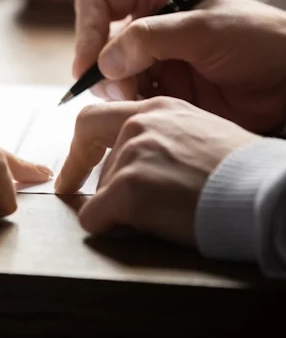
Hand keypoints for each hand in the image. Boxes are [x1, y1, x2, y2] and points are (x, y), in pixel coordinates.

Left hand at [55, 97, 257, 244]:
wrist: (264, 193)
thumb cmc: (239, 170)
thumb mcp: (197, 133)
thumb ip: (161, 136)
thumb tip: (136, 158)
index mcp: (156, 109)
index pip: (94, 119)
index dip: (79, 148)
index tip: (73, 169)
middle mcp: (139, 126)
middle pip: (96, 159)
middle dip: (99, 182)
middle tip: (106, 203)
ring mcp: (132, 156)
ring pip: (101, 190)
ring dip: (120, 207)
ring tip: (161, 213)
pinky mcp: (130, 189)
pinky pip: (95, 215)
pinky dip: (107, 225)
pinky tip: (134, 228)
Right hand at [73, 0, 285, 133]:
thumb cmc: (257, 42)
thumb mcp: (204, 30)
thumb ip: (150, 39)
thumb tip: (103, 63)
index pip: (99, 2)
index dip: (87, 31)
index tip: (88, 66)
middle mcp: (146, 22)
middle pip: (96, 42)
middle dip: (102, 69)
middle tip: (121, 91)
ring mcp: (149, 56)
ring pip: (106, 74)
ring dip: (115, 90)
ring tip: (139, 100)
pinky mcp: (157, 86)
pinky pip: (125, 97)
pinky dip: (128, 106)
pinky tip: (148, 110)